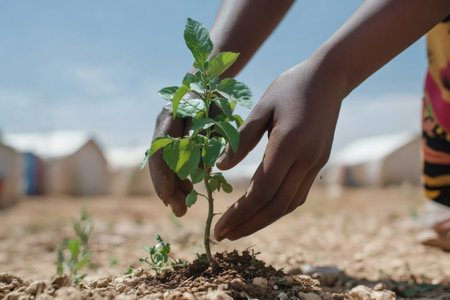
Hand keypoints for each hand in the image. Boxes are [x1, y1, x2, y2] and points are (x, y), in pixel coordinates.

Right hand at [149, 93, 222, 216]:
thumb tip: (202, 169)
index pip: (160, 150)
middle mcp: (163, 127)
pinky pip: (175, 163)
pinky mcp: (174, 142)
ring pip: (168, 166)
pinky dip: (181, 178)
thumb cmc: (213, 96)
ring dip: (175, 187)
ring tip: (184, 206)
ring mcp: (167, 134)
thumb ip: (209, 136)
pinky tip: (188, 192)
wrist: (205, 83)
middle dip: (169, 188)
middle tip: (180, 211)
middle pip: (162, 163)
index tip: (167, 197)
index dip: (162, 176)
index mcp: (170, 116)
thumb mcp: (216, 112)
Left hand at [214, 60, 344, 240]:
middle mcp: (306, 159)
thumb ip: (241, 139)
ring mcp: (316, 163)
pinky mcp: (319, 162)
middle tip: (223, 236)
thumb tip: (220, 168)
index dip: (239, 213)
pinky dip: (278, 208)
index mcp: (289, 144)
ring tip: (239, 229)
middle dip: (248, 225)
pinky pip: (298, 194)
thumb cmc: (290, 86)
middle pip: (276, 206)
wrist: (330, 77)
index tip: (219, 226)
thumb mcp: (261, 107)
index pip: (262, 191)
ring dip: (263, 221)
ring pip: (289, 204)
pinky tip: (262, 211)